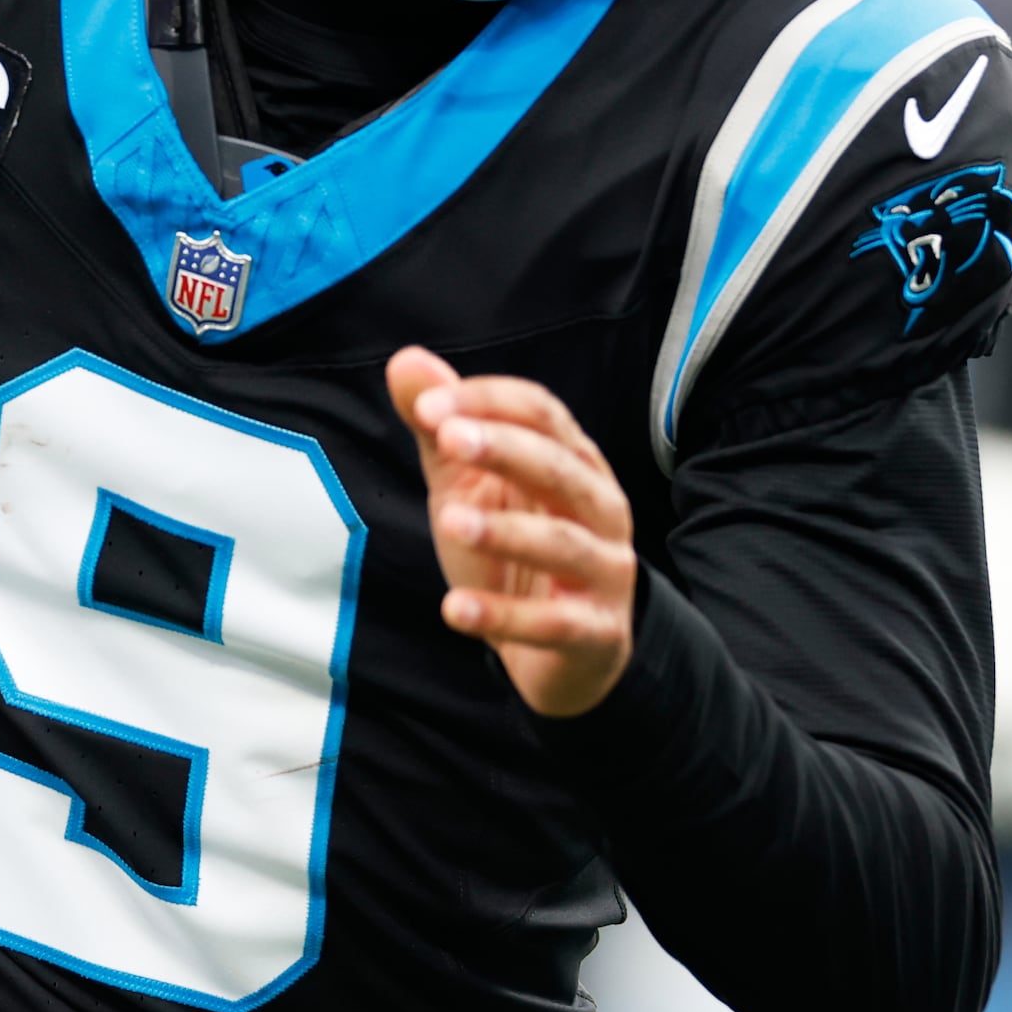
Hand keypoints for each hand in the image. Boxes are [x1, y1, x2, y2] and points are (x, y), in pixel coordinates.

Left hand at [387, 347, 635, 717]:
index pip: (542, 414)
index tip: (428, 408)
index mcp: (575, 462)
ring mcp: (605, 571)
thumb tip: (405, 359)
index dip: (488, 403)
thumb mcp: (471, 488)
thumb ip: (442, 431)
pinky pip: (554, 623)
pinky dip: (504, 617)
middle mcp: (600, 508)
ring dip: (505, 530)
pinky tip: (454, 611)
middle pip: (561, 468)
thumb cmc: (517, 552)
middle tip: (447, 440)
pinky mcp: (596, 632)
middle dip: (505, 449)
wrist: (568, 652)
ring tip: (449, 521)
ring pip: (564, 543)